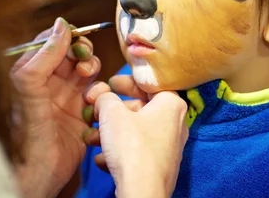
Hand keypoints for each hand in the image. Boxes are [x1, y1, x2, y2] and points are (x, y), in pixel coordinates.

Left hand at [10, 17, 100, 197]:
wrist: (39, 171)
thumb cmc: (26, 133)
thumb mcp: (29, 86)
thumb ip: (44, 54)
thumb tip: (61, 25)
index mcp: (31, 71)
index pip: (51, 41)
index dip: (67, 38)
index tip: (77, 40)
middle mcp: (49, 81)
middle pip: (73, 52)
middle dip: (83, 53)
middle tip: (84, 62)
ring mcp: (66, 96)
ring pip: (87, 69)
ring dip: (92, 70)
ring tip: (87, 81)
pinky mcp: (82, 111)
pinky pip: (97, 91)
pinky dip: (99, 91)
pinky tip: (92, 101)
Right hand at [85, 76, 188, 197]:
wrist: (142, 192)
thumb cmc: (132, 147)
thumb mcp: (111, 113)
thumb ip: (105, 98)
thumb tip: (102, 97)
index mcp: (172, 104)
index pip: (150, 83)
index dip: (127, 80)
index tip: (111, 83)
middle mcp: (176, 123)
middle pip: (140, 108)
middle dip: (114, 112)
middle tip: (97, 111)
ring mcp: (169, 146)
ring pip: (136, 132)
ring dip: (111, 133)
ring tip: (92, 139)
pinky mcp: (161, 165)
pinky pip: (138, 151)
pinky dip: (119, 152)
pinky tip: (102, 159)